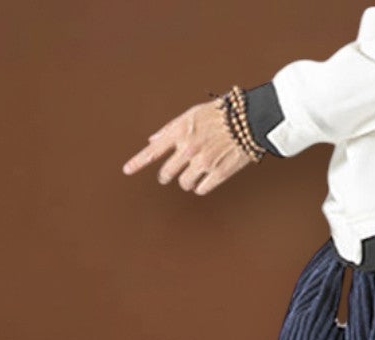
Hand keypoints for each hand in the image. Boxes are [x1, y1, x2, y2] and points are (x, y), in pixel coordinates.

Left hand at [122, 100, 254, 194]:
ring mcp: (203, 162)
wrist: (248, 121)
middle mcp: (188, 148)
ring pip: (184, 183)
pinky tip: (204, 181)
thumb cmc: (219, 115)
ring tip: (192, 174)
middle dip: (166, 175)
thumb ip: (170, 129)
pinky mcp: (218, 174)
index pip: (153, 150)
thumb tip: (152, 141)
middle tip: (169, 176)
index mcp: (180, 131)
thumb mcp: (190, 115)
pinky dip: (200, 187)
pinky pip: (201, 189)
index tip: (126, 170)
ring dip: (186, 181)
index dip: (138, 162)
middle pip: (167, 173)